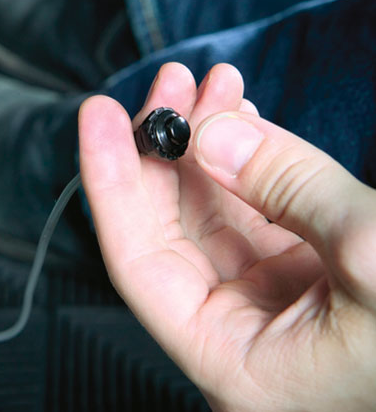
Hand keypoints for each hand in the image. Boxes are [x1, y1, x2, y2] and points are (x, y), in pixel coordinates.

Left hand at [78, 63, 375, 410]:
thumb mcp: (373, 255)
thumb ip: (285, 187)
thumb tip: (213, 132)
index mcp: (234, 361)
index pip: (137, 262)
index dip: (110, 182)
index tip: (97, 116)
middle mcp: (240, 333)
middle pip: (168, 231)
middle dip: (161, 150)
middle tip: (164, 84)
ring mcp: (271, 300)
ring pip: (211, 212)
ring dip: (206, 143)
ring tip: (209, 84)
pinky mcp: (304, 271)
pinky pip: (255, 207)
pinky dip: (245, 158)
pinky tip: (239, 115)